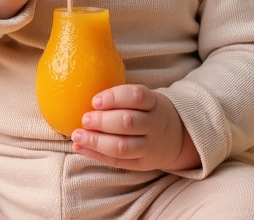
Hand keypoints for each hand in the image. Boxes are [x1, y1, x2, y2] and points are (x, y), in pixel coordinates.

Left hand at [70, 85, 200, 171]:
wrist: (176, 138)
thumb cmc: (148, 112)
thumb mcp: (145, 99)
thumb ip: (122, 97)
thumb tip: (83, 89)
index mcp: (154, 103)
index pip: (136, 96)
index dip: (114, 97)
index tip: (95, 100)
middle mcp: (154, 125)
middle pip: (128, 122)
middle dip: (103, 121)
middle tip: (84, 119)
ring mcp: (149, 146)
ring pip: (123, 146)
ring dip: (96, 142)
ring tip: (78, 136)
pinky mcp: (141, 164)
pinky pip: (117, 162)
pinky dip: (96, 155)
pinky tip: (80, 148)